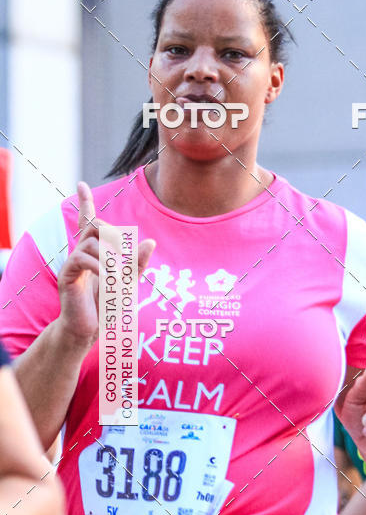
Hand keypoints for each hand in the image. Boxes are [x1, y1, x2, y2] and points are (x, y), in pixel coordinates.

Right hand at [57, 183, 154, 348]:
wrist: (91, 330)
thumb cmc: (108, 306)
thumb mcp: (129, 282)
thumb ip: (139, 263)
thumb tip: (150, 241)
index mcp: (95, 252)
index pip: (88, 222)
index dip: (85, 202)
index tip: (81, 184)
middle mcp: (81, 253)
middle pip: (96, 227)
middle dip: (113, 236)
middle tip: (123, 257)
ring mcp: (72, 263)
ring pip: (92, 244)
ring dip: (110, 259)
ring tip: (116, 280)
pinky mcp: (67, 275)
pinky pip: (82, 259)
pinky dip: (99, 268)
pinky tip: (108, 281)